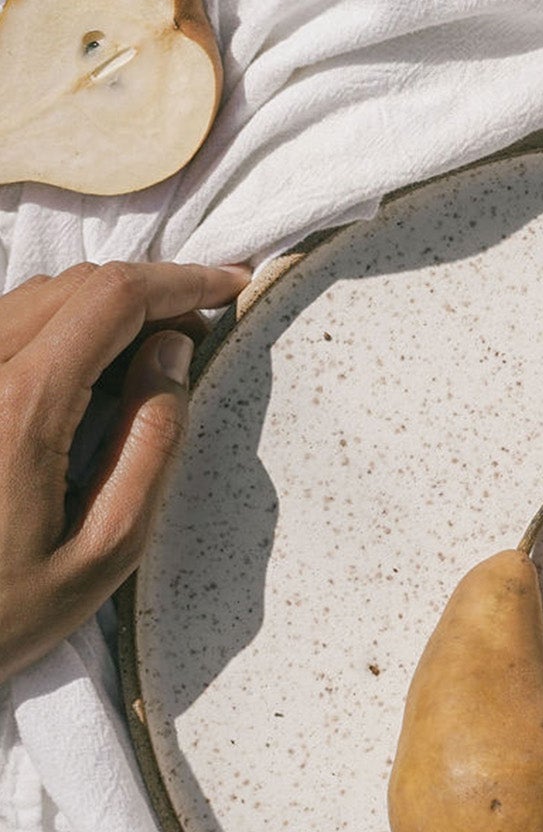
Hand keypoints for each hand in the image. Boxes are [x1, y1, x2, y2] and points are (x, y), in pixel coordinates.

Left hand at [0, 259, 248, 681]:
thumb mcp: (104, 550)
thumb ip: (150, 443)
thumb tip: (173, 353)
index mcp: (22, 406)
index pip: (114, 297)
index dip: (182, 281)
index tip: (231, 287)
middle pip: (76, 286)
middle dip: (149, 294)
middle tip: (198, 335)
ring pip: (35, 298)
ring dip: (101, 310)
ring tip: (148, 356)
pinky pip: (3, 327)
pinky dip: (57, 330)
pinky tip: (85, 375)